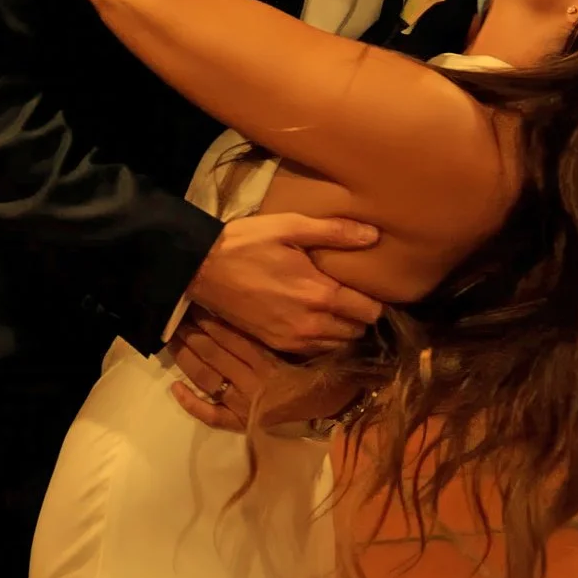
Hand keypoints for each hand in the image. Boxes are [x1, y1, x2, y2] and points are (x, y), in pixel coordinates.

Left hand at [167, 315, 363, 433]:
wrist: (339, 412)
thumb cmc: (328, 375)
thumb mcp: (311, 346)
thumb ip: (287, 330)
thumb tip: (260, 306)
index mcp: (269, 362)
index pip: (232, 335)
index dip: (211, 318)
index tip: (198, 301)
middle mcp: (251, 382)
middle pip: (213, 352)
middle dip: (192, 331)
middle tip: (176, 312)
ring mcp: (242, 405)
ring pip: (206, 377)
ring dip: (186, 356)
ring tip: (170, 336)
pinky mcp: (240, 424)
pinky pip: (211, 415)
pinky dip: (191, 402)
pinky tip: (175, 388)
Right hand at [185, 213, 383, 355]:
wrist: (202, 269)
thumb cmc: (247, 242)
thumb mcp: (289, 226)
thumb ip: (334, 232)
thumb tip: (374, 235)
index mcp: (320, 294)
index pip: (370, 311)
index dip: (375, 300)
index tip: (371, 287)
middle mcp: (312, 324)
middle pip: (357, 331)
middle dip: (360, 316)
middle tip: (353, 296)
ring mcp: (293, 339)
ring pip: (338, 345)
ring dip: (342, 329)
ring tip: (335, 308)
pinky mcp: (276, 345)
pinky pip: (315, 351)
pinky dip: (322, 339)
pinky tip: (314, 318)